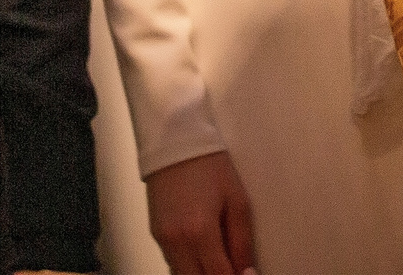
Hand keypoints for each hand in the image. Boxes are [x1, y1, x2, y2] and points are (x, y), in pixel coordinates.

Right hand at [145, 150, 257, 274]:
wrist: (175, 141)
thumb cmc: (211, 166)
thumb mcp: (237, 201)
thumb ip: (242, 243)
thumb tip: (247, 272)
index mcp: (200, 233)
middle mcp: (177, 243)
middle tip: (233, 269)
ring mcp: (162, 241)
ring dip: (202, 274)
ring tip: (220, 262)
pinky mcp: (155, 235)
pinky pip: (173, 264)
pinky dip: (189, 267)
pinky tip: (203, 256)